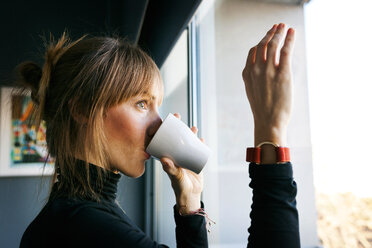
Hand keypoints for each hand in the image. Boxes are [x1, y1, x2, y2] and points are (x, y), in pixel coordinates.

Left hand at [160, 113, 203, 213]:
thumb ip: (170, 169)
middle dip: (177, 126)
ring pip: (187, 141)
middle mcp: (176, 155)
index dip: (163, 129)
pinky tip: (202, 139)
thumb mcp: (175, 177)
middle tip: (178, 117)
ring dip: (190, 133)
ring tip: (193, 127)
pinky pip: (197, 149)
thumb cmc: (180, 187)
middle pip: (175, 137)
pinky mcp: (195, 160)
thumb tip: (163, 159)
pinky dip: (200, 144)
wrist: (191, 195)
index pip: (163, 140)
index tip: (164, 120)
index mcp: (168, 157)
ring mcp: (185, 157)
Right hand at [242, 23, 294, 146]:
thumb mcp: (254, 93)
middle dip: (270, 33)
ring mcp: (268, 71)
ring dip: (278, 32)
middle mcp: (256, 70)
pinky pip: (285, 50)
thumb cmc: (263, 111)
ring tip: (284, 26)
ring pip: (273, 44)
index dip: (260, 42)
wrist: (268, 122)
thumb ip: (256, 80)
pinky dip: (289, 39)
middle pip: (262, 45)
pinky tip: (292, 32)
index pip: (253, 52)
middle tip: (277, 26)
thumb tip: (264, 74)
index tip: (267, 37)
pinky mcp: (282, 73)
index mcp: (247, 74)